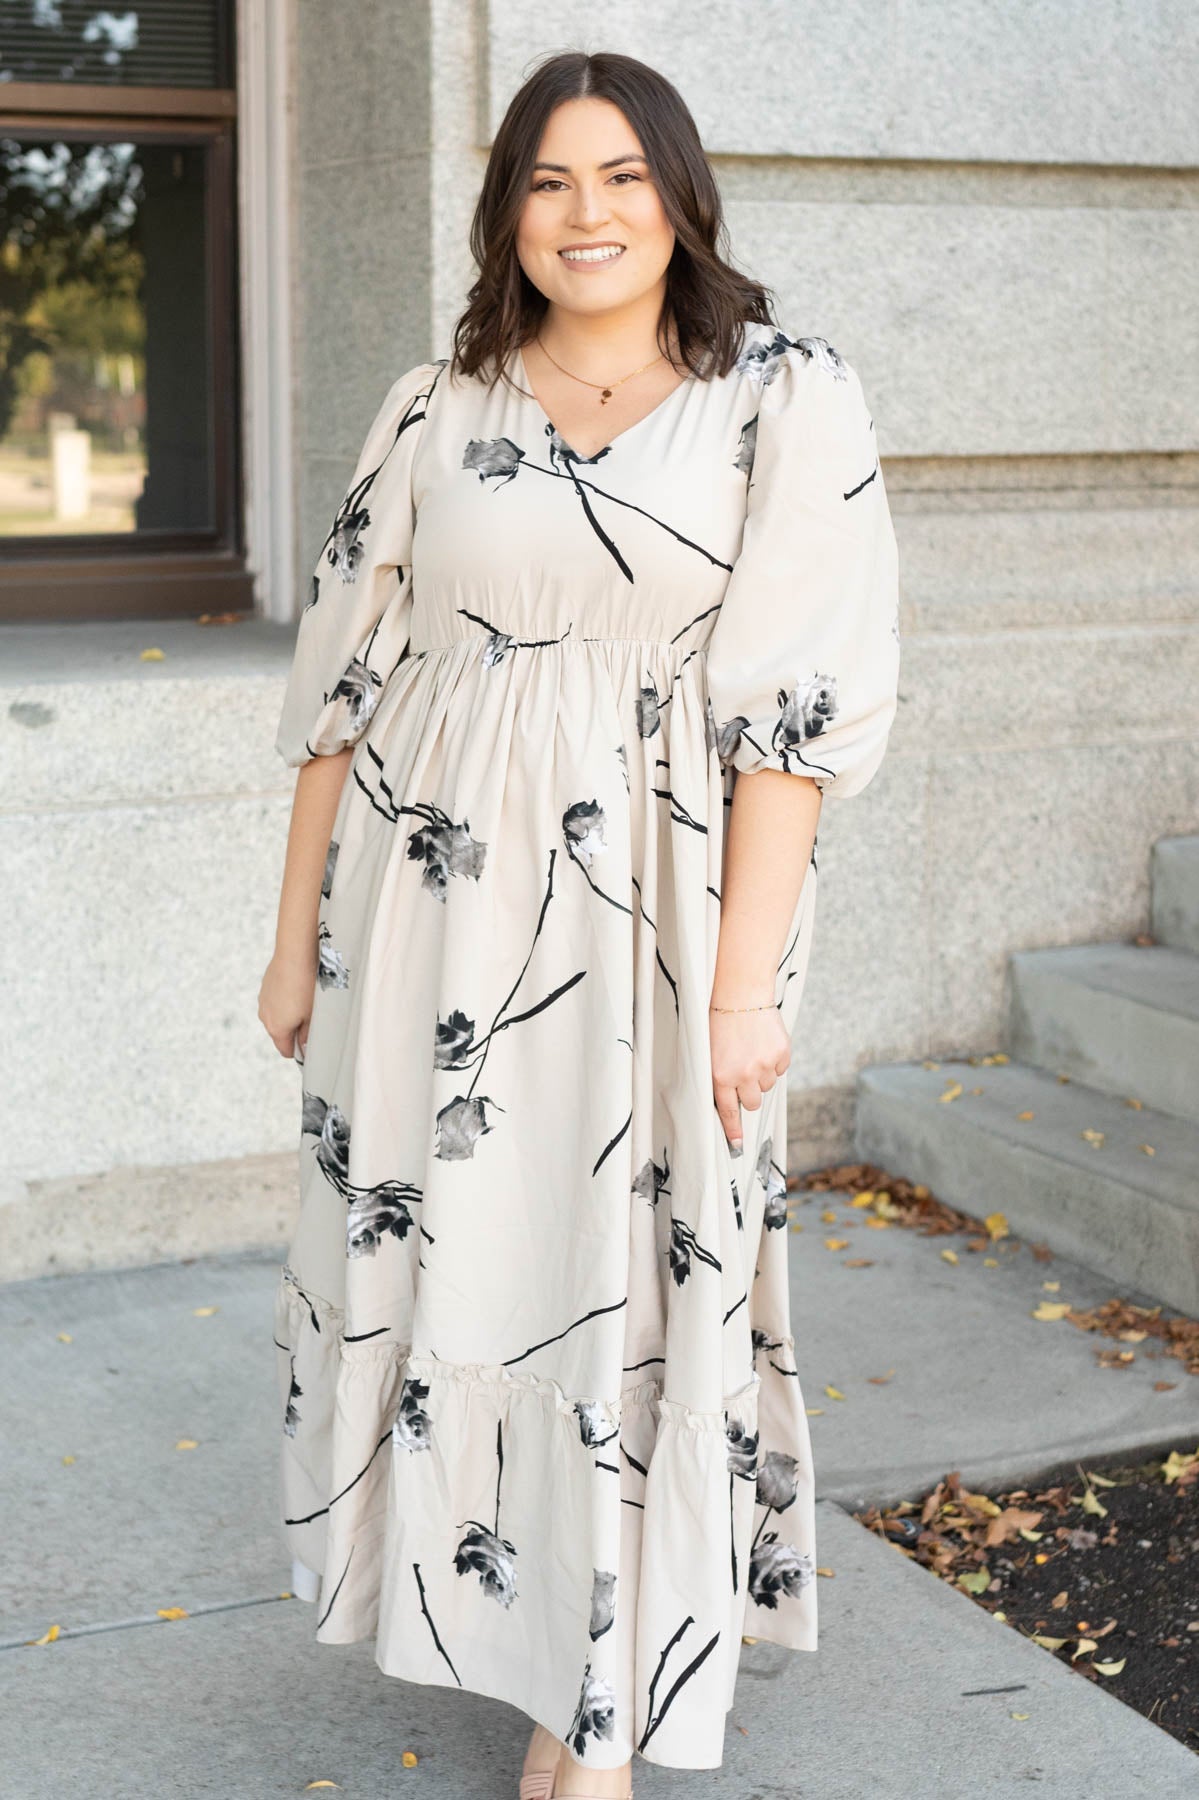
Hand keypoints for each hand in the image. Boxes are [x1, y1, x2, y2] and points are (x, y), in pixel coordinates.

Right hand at [258, 949, 316, 1061]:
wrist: (295, 955)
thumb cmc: (306, 985)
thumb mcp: (312, 1015)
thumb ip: (307, 1034)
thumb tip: (304, 1045)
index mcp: (277, 1029)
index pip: (286, 1051)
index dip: (299, 1051)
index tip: (310, 1045)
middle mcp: (265, 1017)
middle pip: (280, 1034)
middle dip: (294, 1031)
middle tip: (312, 1019)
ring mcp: (263, 1001)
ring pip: (277, 1017)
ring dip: (289, 1015)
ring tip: (305, 1001)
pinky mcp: (265, 987)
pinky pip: (274, 1002)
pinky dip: (284, 1001)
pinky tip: (297, 989)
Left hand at [710, 999, 790, 1154]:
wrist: (741, 993)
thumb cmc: (720, 1021)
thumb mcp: (709, 1052)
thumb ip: (720, 1077)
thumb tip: (734, 1101)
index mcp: (720, 1076)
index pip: (728, 1111)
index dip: (734, 1130)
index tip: (737, 1145)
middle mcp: (743, 1074)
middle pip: (753, 1102)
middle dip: (750, 1092)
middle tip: (744, 1073)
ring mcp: (765, 1065)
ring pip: (767, 1085)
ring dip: (762, 1074)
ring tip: (751, 1050)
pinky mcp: (781, 1053)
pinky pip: (781, 1068)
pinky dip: (775, 1060)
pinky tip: (764, 1043)